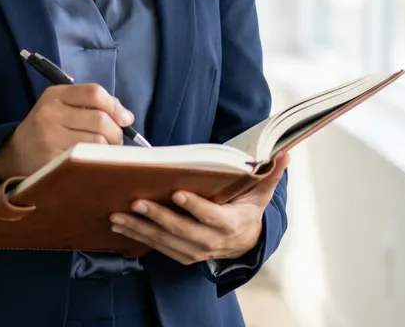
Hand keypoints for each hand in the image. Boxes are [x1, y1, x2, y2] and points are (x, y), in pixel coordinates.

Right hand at [0, 84, 134, 179]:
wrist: (15, 154)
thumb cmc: (47, 128)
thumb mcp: (62, 106)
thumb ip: (92, 105)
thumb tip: (126, 117)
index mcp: (55, 95)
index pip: (94, 92)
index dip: (115, 106)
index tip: (126, 119)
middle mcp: (50, 114)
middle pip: (100, 120)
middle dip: (116, 133)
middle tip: (115, 142)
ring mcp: (49, 139)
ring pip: (97, 143)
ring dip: (108, 150)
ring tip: (103, 154)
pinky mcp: (50, 163)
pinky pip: (86, 162)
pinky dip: (96, 164)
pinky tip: (93, 164)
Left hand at [108, 152, 289, 265]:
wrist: (245, 242)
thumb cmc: (248, 208)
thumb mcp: (261, 190)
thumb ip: (270, 171)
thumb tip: (285, 151)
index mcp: (232, 224)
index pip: (212, 217)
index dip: (196, 207)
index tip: (177, 193)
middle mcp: (212, 242)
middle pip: (183, 231)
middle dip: (159, 217)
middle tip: (138, 201)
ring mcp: (195, 251)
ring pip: (166, 242)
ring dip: (141, 229)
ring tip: (119, 215)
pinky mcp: (181, 254)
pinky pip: (157, 247)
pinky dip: (138, 237)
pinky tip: (120, 225)